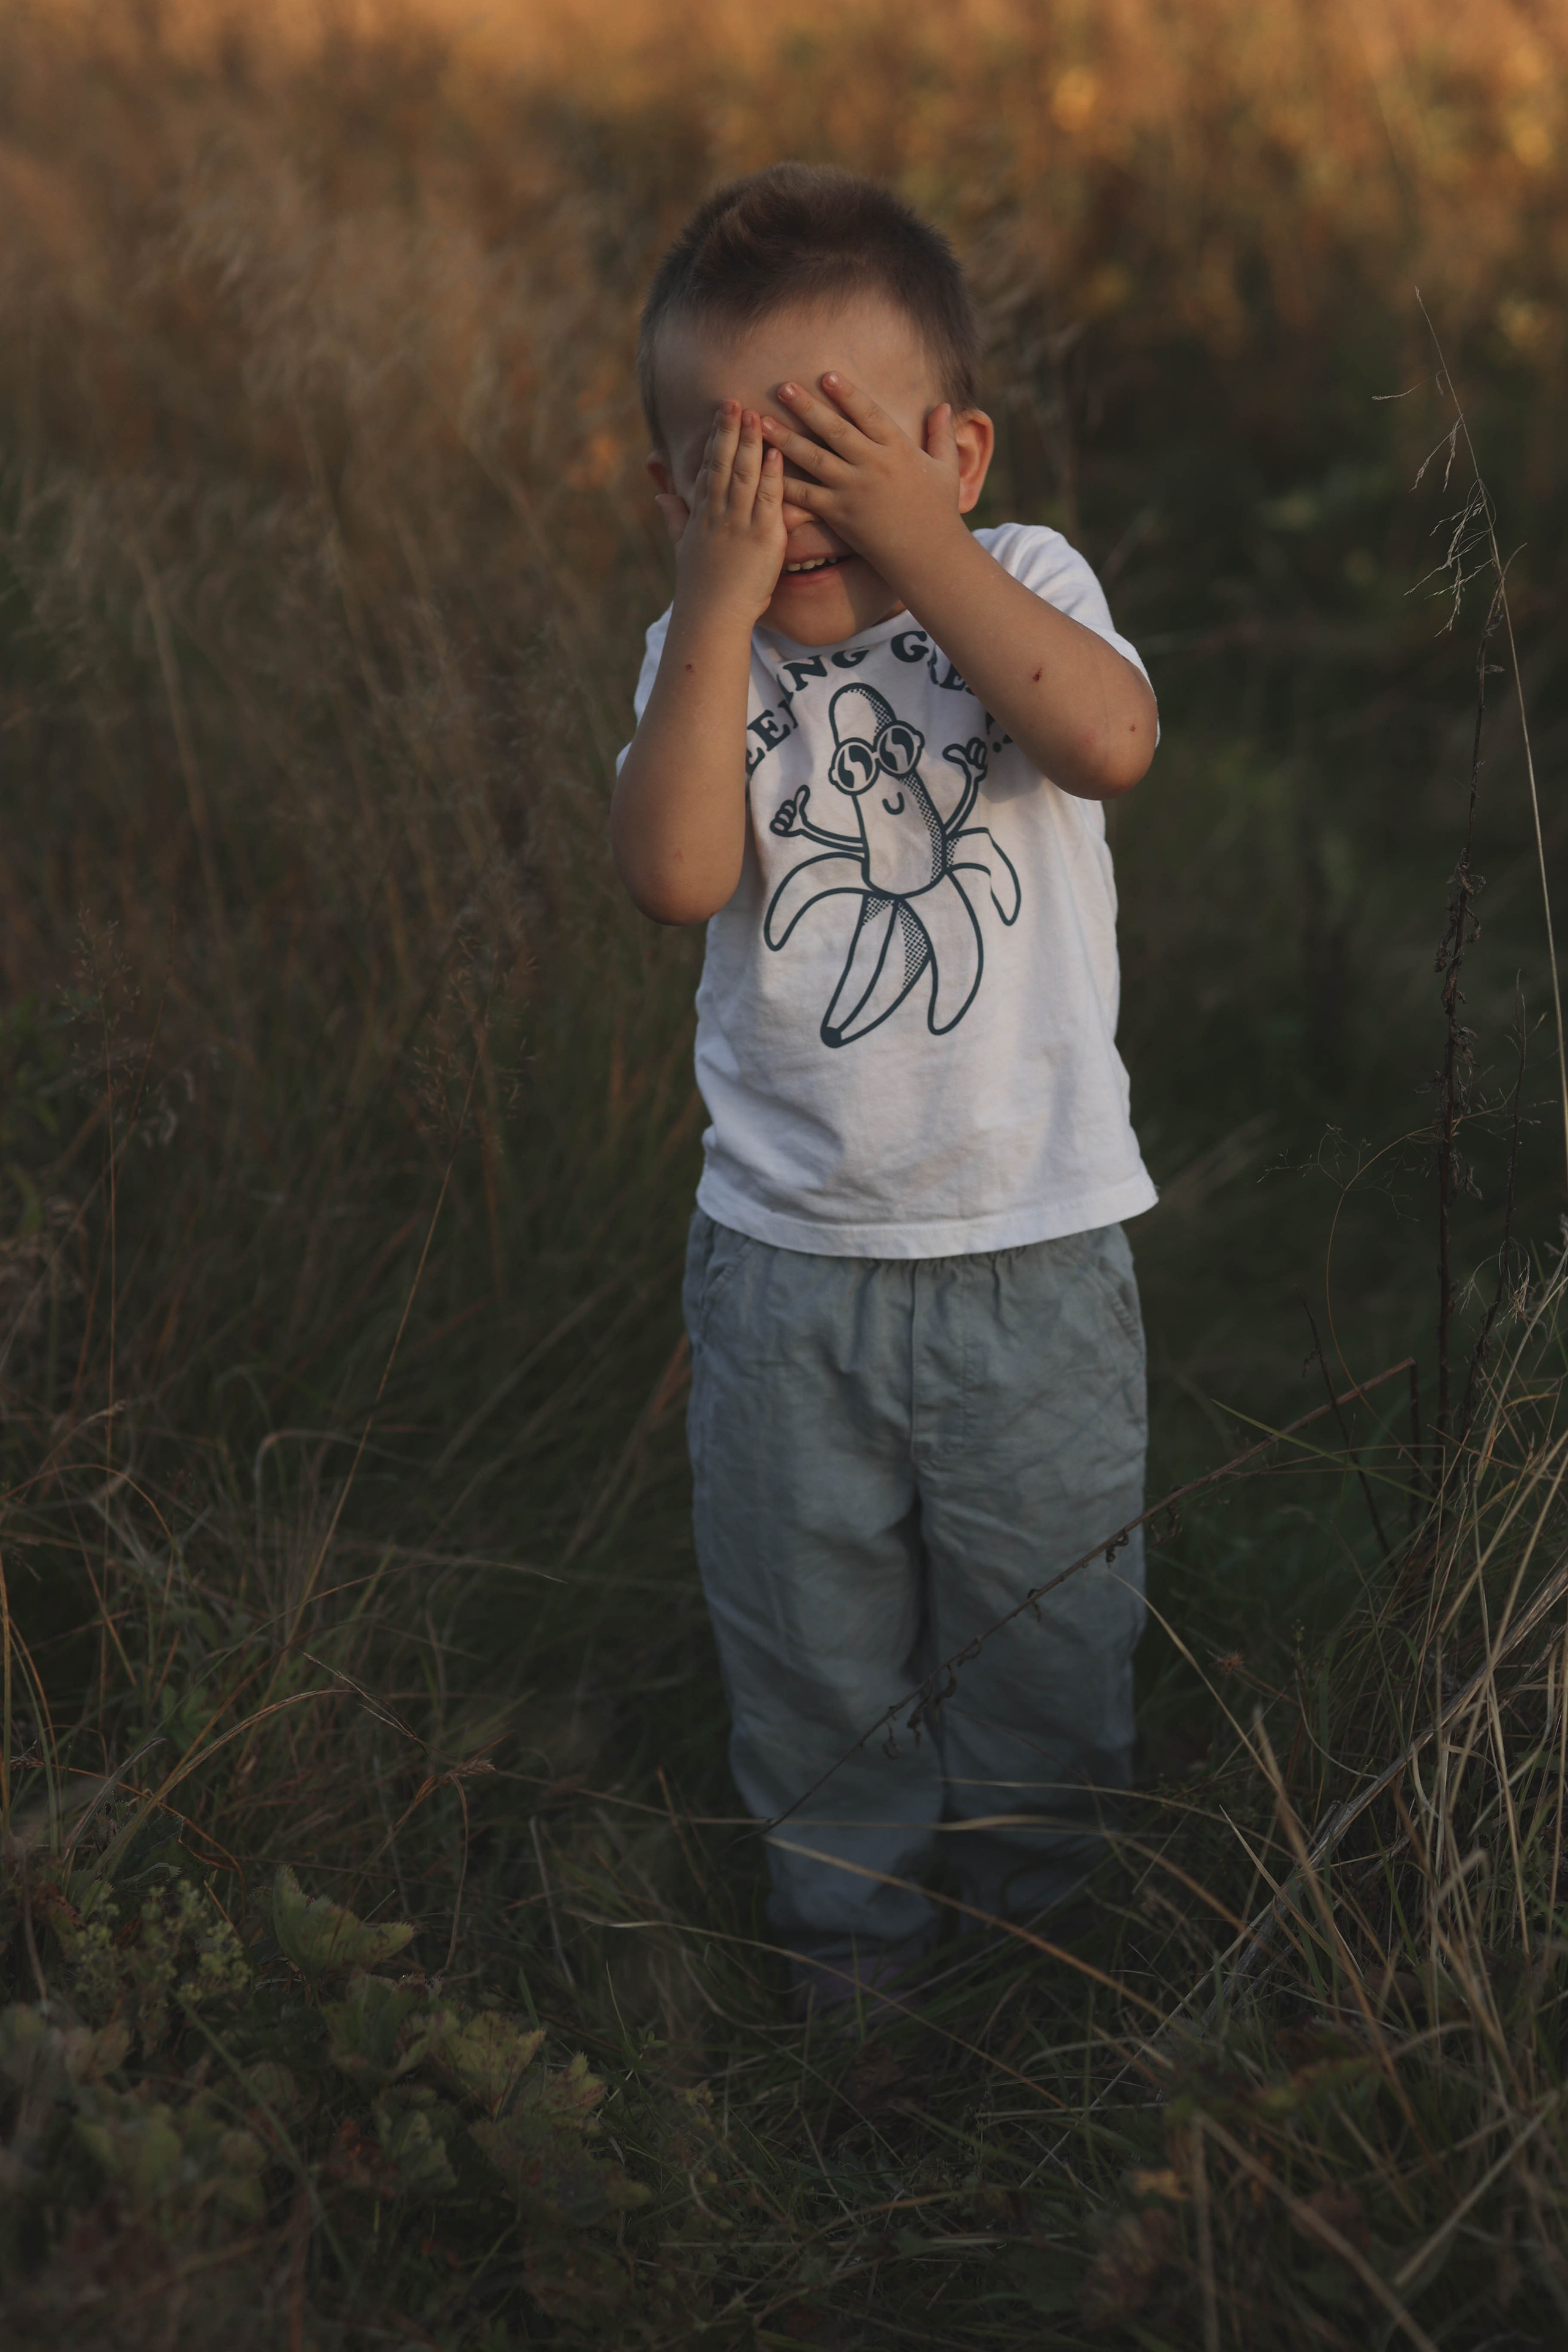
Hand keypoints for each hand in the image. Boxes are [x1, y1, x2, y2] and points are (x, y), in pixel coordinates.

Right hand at [658, 400, 785, 626]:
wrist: (711, 617)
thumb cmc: (700, 589)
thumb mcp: (682, 548)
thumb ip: (674, 517)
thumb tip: (661, 495)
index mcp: (701, 515)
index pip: (708, 469)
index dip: (715, 440)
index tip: (720, 414)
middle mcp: (718, 515)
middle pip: (723, 464)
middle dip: (729, 431)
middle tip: (734, 401)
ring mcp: (740, 525)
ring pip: (745, 475)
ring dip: (750, 443)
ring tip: (755, 414)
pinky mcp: (762, 539)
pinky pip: (768, 500)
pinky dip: (772, 475)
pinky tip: (775, 452)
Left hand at [760, 376, 970, 594]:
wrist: (928, 555)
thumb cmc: (939, 511)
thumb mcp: (946, 470)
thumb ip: (942, 436)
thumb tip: (946, 406)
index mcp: (897, 449)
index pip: (868, 414)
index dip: (848, 393)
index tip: (827, 374)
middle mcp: (872, 466)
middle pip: (834, 430)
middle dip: (808, 407)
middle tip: (784, 386)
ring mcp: (853, 490)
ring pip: (814, 459)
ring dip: (786, 439)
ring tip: (761, 422)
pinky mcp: (839, 514)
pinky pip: (806, 496)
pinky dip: (784, 483)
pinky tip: (763, 470)